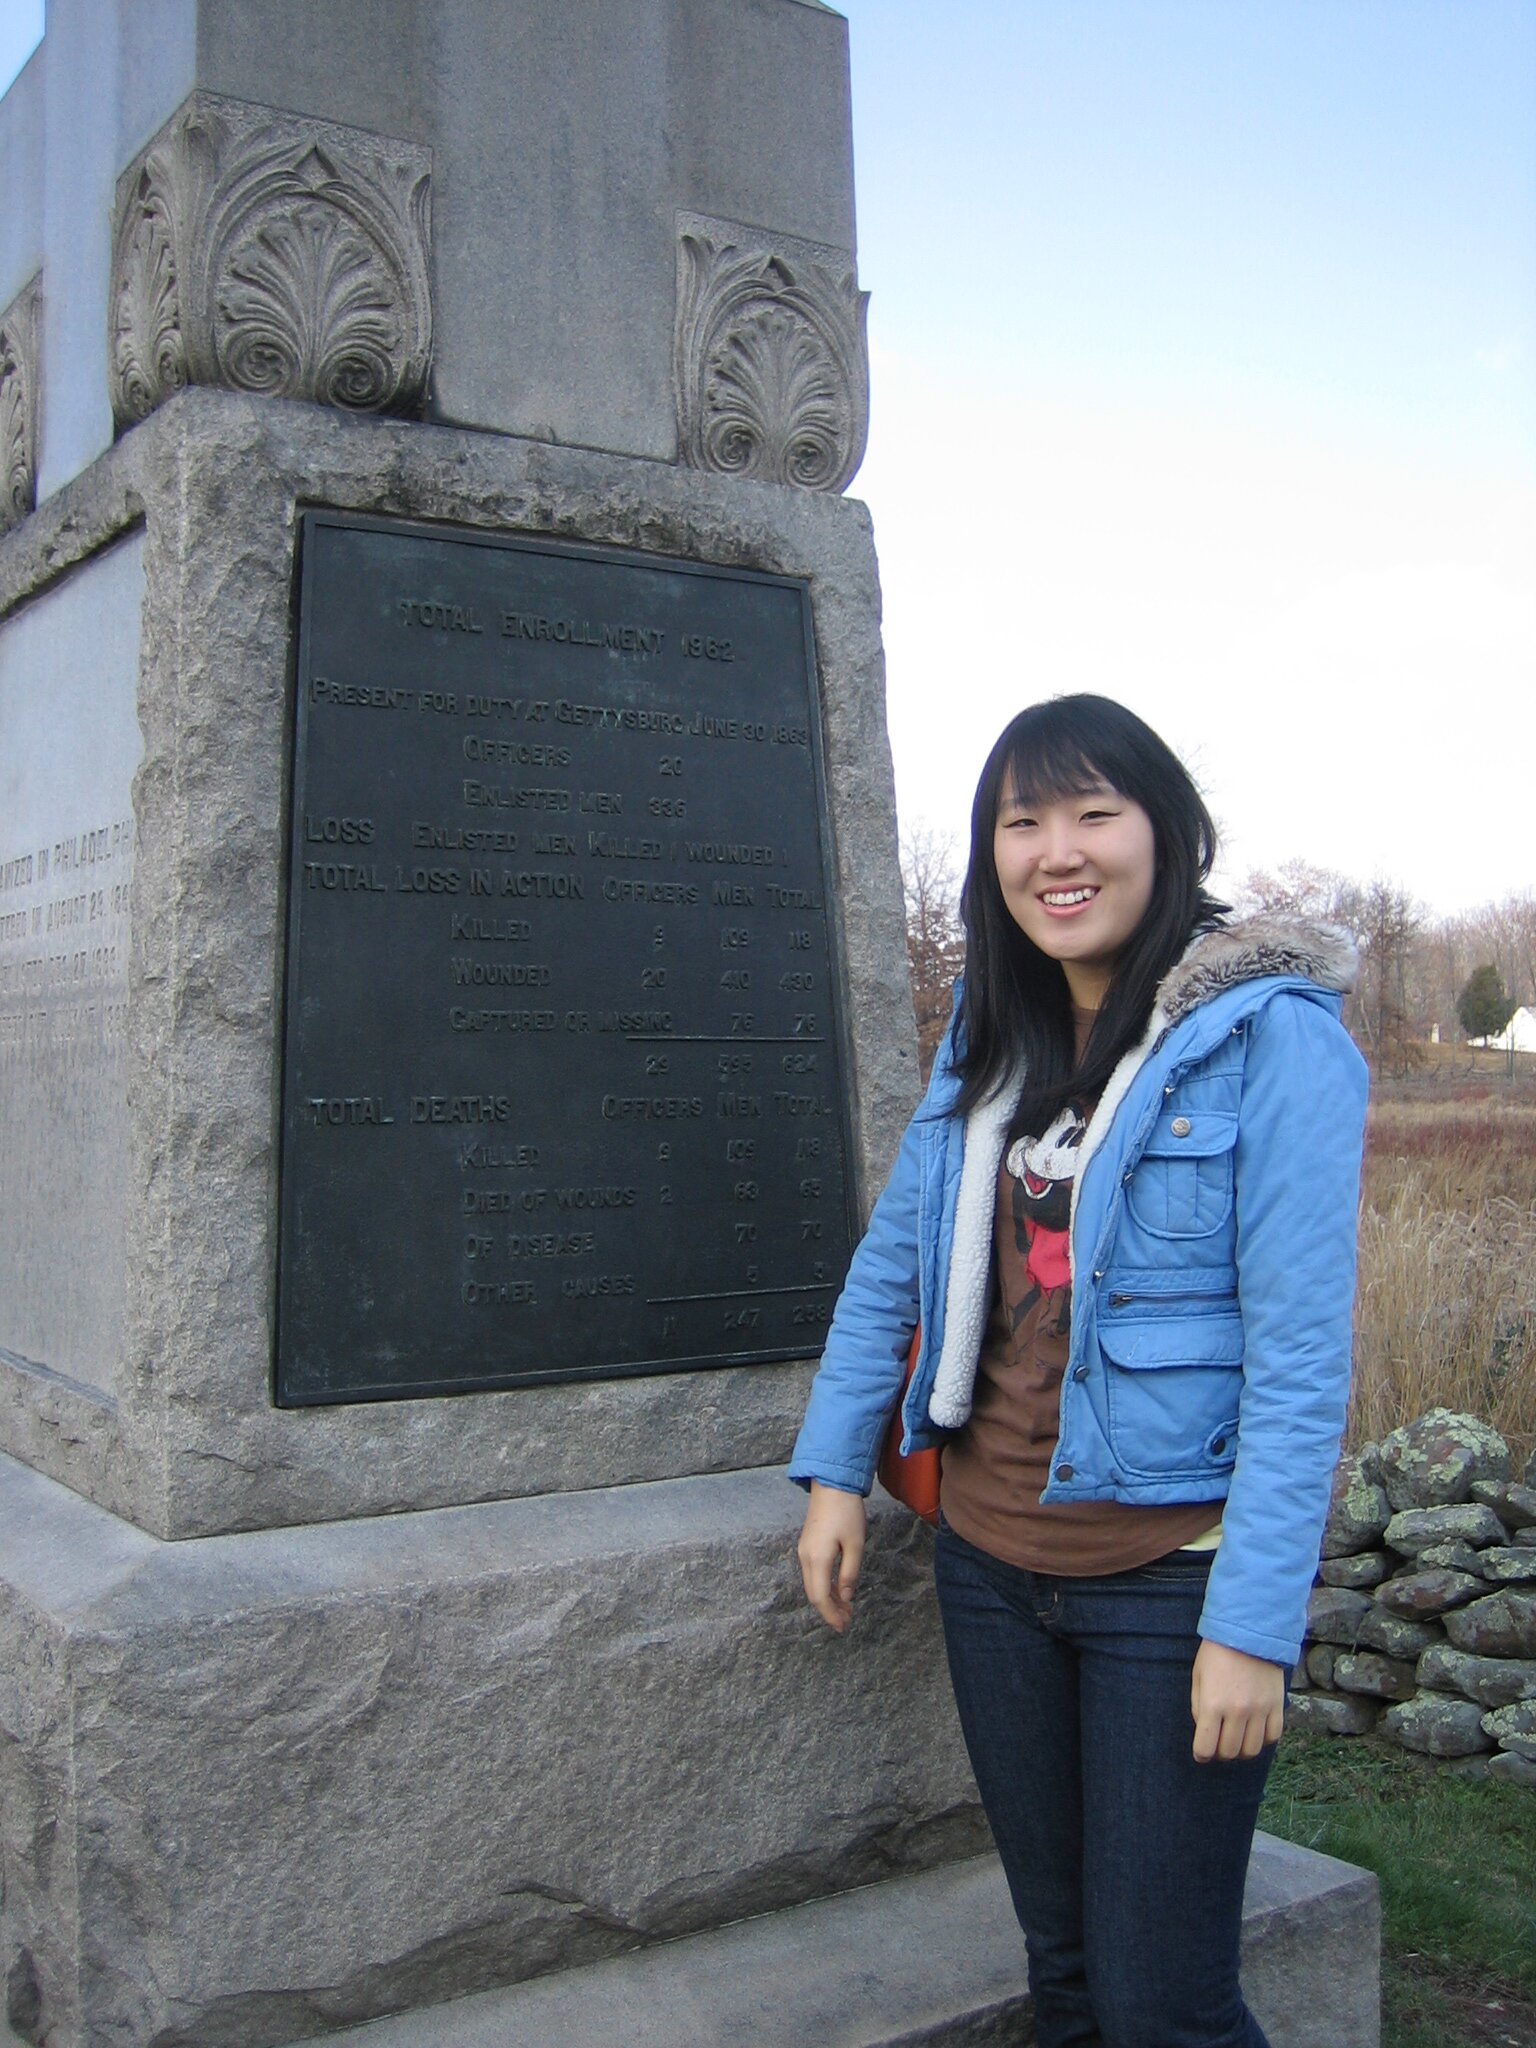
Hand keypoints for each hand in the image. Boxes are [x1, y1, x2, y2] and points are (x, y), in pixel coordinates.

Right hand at [797, 1482, 866, 1633]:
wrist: (831, 1484)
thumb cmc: (847, 1513)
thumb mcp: (855, 1544)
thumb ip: (849, 1573)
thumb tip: (846, 1597)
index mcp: (817, 1559)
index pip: (820, 1597)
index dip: (831, 1615)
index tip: (843, 1627)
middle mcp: (805, 1558)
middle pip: (813, 1594)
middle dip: (829, 1610)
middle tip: (847, 1621)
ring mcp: (804, 1551)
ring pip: (812, 1584)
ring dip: (827, 1599)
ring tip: (846, 1608)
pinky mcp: (807, 1545)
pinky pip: (813, 1573)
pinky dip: (824, 1586)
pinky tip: (837, 1588)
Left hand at [1190, 1640, 1284, 1762]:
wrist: (1249, 1631)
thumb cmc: (1217, 1653)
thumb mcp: (1198, 1677)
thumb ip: (1198, 1707)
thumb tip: (1204, 1732)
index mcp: (1212, 1704)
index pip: (1206, 1747)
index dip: (1201, 1755)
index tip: (1202, 1753)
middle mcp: (1237, 1711)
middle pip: (1229, 1752)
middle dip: (1220, 1753)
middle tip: (1218, 1745)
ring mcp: (1260, 1710)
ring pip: (1252, 1750)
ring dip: (1241, 1750)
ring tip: (1236, 1739)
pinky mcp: (1277, 1706)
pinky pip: (1272, 1737)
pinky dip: (1263, 1739)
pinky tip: (1255, 1730)